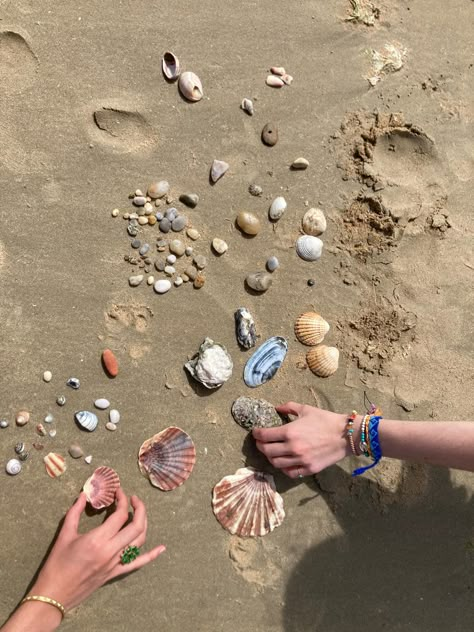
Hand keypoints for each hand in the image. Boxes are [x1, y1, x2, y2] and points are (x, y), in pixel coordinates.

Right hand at [31, 489, 165, 611]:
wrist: (55, 594)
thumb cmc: (57, 564)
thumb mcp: (64, 534)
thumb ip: (75, 512)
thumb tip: (85, 494)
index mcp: (98, 540)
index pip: (120, 515)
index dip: (122, 500)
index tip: (118, 491)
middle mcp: (111, 551)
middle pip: (136, 526)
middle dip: (139, 508)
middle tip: (133, 498)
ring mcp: (116, 563)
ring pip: (140, 541)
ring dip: (143, 524)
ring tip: (139, 512)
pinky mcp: (115, 573)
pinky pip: (138, 564)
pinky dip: (152, 555)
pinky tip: (161, 548)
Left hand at [252, 401, 348, 477]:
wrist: (346, 435)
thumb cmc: (326, 420)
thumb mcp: (306, 409)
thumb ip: (288, 407)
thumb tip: (276, 407)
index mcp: (289, 432)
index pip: (264, 435)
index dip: (256, 434)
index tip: (255, 432)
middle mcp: (292, 448)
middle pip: (267, 451)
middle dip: (260, 445)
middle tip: (261, 442)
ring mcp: (300, 460)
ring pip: (276, 463)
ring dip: (270, 457)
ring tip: (271, 452)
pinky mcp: (308, 469)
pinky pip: (290, 472)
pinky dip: (283, 468)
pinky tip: (283, 462)